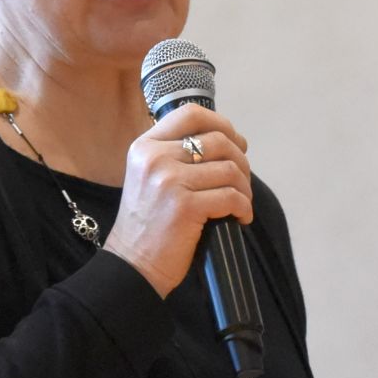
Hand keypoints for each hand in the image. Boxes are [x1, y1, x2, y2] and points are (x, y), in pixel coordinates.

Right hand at [103, 103, 252, 297]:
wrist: (132, 263)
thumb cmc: (147, 223)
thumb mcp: (149, 176)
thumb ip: (176, 155)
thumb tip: (226, 141)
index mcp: (146, 146)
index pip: (191, 114)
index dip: (221, 123)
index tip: (235, 143)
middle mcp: (155, 158)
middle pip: (218, 140)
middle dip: (241, 160)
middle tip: (242, 181)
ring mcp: (170, 181)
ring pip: (230, 169)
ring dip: (244, 188)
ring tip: (241, 202)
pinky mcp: (186, 207)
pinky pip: (232, 197)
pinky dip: (243, 208)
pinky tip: (240, 217)